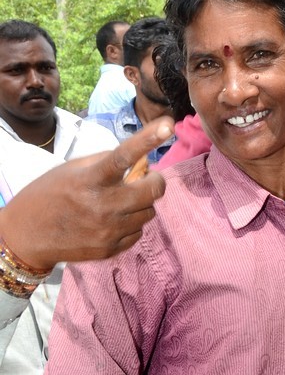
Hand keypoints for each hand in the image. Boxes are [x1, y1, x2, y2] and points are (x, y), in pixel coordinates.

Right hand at [0, 118, 173, 271]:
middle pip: (153, 190)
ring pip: (149, 212)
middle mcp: (103, 206)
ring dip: (142, 203)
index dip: (147, 140)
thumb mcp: (71, 170)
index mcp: (89, 180)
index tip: (167, 125)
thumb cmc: (50, 194)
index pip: (123, 157)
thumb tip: (138, 160)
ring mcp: (109, 230)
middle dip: (155, 181)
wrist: (28, 235)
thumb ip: (104, 162)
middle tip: (147, 178)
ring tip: (121, 201)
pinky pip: (139, 231)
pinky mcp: (112, 249)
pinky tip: (113, 220)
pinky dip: (132, 223)